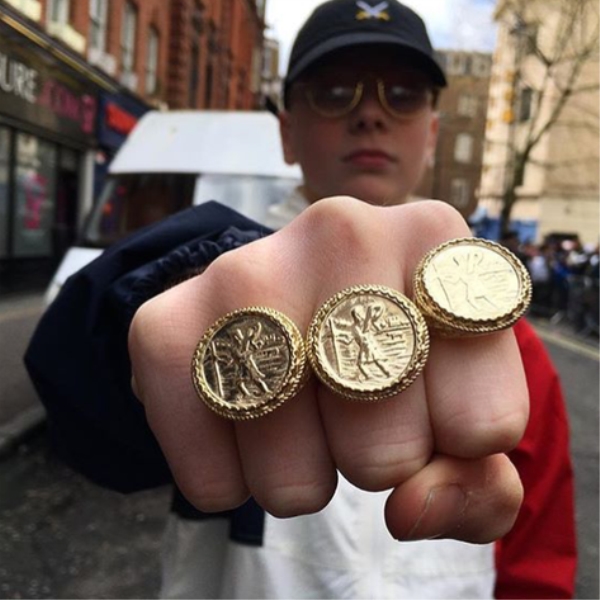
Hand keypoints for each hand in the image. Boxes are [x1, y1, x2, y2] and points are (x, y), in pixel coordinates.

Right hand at [128, 197, 527, 542]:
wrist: (287, 298)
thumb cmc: (391, 353)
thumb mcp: (460, 410)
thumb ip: (479, 483)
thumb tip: (410, 509)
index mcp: (436, 239)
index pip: (482, 425)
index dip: (457, 446)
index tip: (433, 408)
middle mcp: (344, 230)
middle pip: (386, 448)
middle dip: (377, 463)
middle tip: (359, 416)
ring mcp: (247, 267)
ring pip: (294, 470)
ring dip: (303, 478)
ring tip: (303, 421)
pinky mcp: (167, 319)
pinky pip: (208, 472)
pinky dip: (229, 482)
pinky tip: (244, 435)